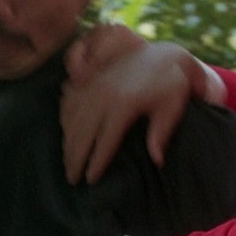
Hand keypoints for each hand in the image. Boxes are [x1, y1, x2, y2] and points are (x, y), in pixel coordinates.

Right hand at [61, 25, 201, 184]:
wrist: (162, 55)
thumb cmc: (171, 85)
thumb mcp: (172, 108)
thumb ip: (161, 134)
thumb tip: (157, 161)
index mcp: (123, 104)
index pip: (105, 140)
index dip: (96, 162)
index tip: (90, 180)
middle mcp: (103, 95)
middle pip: (83, 132)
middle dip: (75, 157)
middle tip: (71, 178)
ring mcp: (93, 85)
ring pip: (72, 118)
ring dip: (67, 142)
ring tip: (66, 162)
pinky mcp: (90, 79)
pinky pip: (69, 100)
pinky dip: (64, 117)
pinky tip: (64, 132)